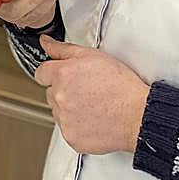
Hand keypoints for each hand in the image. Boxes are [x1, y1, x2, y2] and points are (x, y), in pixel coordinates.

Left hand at [33, 35, 148, 154]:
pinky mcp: (71, 137)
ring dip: (69, 108)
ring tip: (93, 105)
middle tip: (86, 90)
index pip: (41, 73)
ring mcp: (64, 119)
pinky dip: (77, 126)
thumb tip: (46, 42)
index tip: (65, 76)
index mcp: (63, 75)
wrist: (137, 115)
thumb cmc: (121, 86)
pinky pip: (67, 129)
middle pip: (50, 93)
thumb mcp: (94, 56)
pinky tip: (94, 119)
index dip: (54, 73)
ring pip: (58, 111)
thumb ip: (64, 49)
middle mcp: (60, 97)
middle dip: (63, 90)